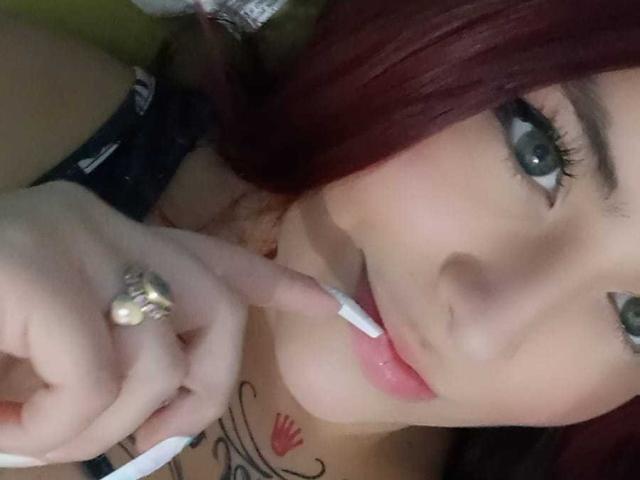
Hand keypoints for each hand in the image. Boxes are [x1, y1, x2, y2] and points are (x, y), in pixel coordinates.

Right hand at [0, 181, 337, 461]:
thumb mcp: (47, 353)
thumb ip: (108, 363)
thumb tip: (162, 412)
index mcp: (108, 238)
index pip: (212, 256)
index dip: (275, 282)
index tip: (328, 304)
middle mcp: (100, 223)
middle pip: (216, 309)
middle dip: (199, 391)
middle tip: (145, 440)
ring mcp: (69, 239)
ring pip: (157, 357)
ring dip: (104, 429)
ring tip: (39, 438)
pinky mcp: (34, 270)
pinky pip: (94, 378)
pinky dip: (60, 429)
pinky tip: (9, 427)